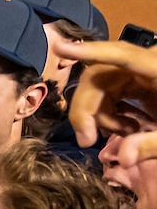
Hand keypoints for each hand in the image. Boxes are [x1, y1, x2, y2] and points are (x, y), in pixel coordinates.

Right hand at [53, 35, 156, 164]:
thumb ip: (152, 145)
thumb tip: (123, 159)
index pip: (121, 55)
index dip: (91, 52)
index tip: (62, 49)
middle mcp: (147, 64)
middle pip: (100, 75)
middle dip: (87, 107)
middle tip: (86, 140)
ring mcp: (143, 71)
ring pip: (102, 85)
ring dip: (101, 112)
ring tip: (123, 135)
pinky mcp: (141, 80)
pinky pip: (113, 91)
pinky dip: (112, 111)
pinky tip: (127, 128)